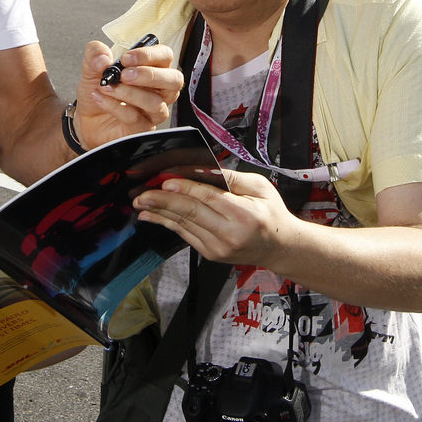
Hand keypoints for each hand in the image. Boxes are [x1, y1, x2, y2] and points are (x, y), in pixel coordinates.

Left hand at [71, 40, 181, 150]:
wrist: (86, 118)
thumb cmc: (99, 90)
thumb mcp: (92, 66)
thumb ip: (95, 54)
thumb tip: (103, 60)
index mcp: (151, 68)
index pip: (165, 56)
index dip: (149, 55)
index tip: (126, 58)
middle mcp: (158, 89)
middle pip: (174, 80)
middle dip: (149, 75)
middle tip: (124, 75)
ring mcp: (153, 111)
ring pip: (155, 103)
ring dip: (129, 93)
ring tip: (107, 87)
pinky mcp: (143, 128)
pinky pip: (135, 118)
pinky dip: (115, 106)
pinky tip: (100, 99)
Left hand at [132, 167, 297, 268]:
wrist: (280, 248)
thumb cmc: (271, 213)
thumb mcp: (260, 187)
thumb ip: (232, 178)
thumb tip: (202, 169)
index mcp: (245, 215)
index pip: (209, 199)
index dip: (186, 189)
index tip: (165, 181)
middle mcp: (230, 233)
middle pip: (191, 213)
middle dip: (163, 201)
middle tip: (142, 194)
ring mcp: (218, 247)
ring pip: (183, 225)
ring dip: (159, 213)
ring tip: (141, 203)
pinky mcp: (210, 253)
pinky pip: (184, 234)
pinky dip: (166, 223)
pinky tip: (151, 216)